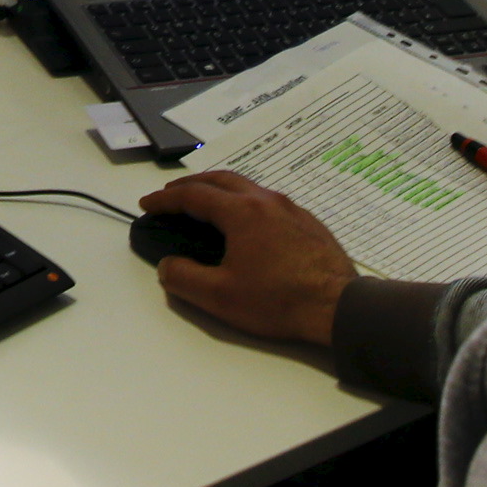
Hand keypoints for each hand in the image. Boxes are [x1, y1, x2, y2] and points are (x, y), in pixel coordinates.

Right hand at [136, 170, 359, 345]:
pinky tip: (248, 223)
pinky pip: (269, 201)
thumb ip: (183, 278)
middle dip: (191, 184)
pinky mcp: (309, 222)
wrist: (338, 307)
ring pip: (247, 186)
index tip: (147, 204)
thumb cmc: (278, 300)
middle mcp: (266, 200)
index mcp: (241, 212)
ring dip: (220, 190)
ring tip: (207, 205)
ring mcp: (291, 209)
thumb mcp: (220, 297)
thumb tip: (167, 265)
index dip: (165, 199)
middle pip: (221, 179)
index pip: (193, 195)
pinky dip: (246, 202)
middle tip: (172, 196)